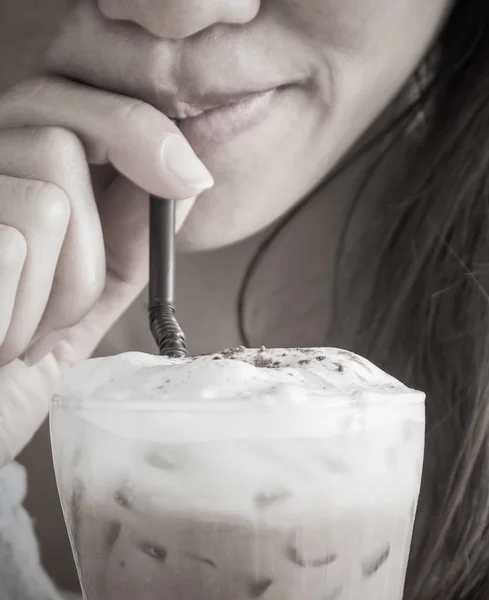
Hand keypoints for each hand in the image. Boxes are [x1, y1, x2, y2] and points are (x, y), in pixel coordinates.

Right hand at [0, 76, 212, 465]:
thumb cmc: (13, 364)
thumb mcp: (84, 293)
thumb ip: (125, 234)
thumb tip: (185, 173)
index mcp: (6, 173)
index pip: (72, 99)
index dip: (138, 127)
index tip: (189, 178)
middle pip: (60, 138)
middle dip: (92, 235)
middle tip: (70, 308)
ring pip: (48, 201)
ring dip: (61, 291)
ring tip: (23, 333)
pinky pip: (11, 247)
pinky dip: (22, 313)